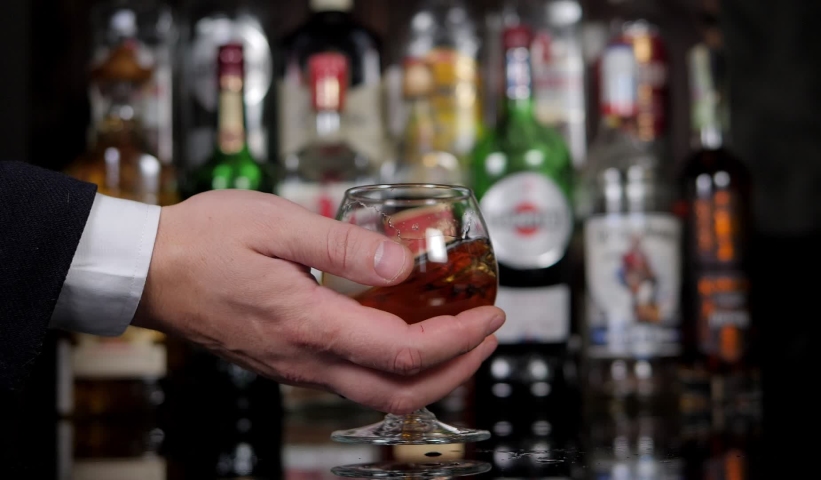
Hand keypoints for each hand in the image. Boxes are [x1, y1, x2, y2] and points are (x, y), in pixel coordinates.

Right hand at [132, 190, 504, 414]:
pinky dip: (396, 368)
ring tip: (461, 337)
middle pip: (400, 392)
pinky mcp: (287, 361)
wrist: (148, 271)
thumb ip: (344, 244)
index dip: (457, 338)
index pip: (403, 351)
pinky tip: (406, 336)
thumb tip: (402, 263)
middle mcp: (305, 357)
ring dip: (430, 372)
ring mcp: (295, 366)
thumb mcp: (276, 223)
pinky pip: (353, 380)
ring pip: (378, 393)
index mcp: (308, 323)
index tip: (489, 315)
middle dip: (457, 368)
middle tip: (489, 335)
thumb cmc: (203, 241)